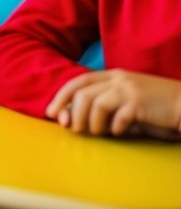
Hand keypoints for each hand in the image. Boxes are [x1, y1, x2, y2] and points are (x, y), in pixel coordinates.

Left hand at [47, 69, 180, 136]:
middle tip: (71, 128)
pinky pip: (116, 117)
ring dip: (91, 123)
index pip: (78, 82)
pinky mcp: (139, 102)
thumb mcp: (127, 102)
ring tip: (98, 133)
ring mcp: (128, 88)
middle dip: (71, 112)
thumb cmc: (156, 108)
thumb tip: (73, 120)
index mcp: (113, 75)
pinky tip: (120, 132)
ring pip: (94, 104)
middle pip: (82, 93)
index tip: (52, 113)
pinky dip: (114, 128)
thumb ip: (104, 106)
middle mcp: (118, 78)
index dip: (61, 96)